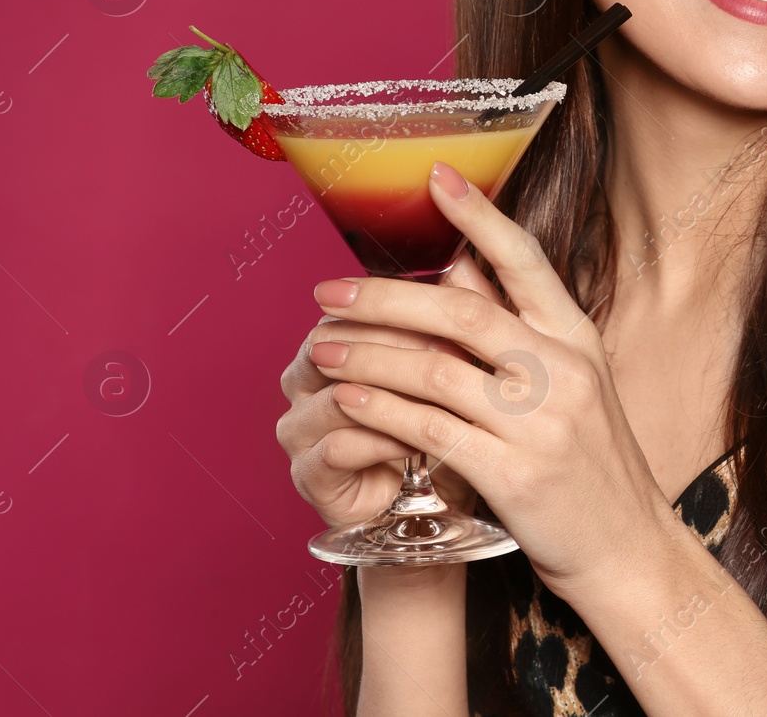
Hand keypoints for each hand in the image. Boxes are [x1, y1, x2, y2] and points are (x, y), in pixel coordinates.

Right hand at [276, 312, 480, 529]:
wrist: (435, 505)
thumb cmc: (444, 427)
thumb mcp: (458, 369)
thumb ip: (457, 318)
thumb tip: (466, 261)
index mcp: (331, 344)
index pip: (350, 312)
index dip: (399, 310)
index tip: (453, 311)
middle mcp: (304, 382)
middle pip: (331, 347)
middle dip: (392, 349)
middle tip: (450, 352)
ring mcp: (300, 430)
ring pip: (334, 396)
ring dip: (391, 395)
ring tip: (443, 396)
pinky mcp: (308, 476)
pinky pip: (336, 447)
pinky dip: (380, 439)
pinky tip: (418, 440)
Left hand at [306, 161, 676, 599]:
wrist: (628, 546)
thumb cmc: (591, 462)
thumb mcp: (573, 383)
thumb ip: (519, 328)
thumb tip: (458, 268)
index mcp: (578, 339)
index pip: (526, 261)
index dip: (480, 215)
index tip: (436, 175)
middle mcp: (563, 371)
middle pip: (462, 312)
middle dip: (385, 296)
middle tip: (327, 291)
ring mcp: (541, 424)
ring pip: (435, 371)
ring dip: (368, 356)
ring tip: (321, 346)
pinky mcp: (515, 476)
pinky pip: (430, 431)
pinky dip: (381, 412)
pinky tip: (348, 399)